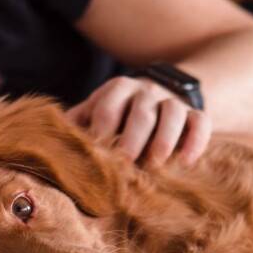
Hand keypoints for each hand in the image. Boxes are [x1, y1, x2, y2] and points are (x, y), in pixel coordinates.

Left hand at [66, 75, 210, 166]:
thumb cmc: (118, 113)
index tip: (97, 153)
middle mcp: (146, 91)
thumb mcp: (96, 110)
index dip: (102, 130)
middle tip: (125, 161)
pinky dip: (195, 141)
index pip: (108, 106)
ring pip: (173, 113)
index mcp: (117, 89)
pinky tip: (185, 162)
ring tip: (155, 163)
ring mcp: (172, 101)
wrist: (159, 95)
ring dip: (164, 139)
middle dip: (133, 137)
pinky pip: (201, 122)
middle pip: (142, 111)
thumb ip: (78, 123)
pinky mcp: (195, 114)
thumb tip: (52, 145)